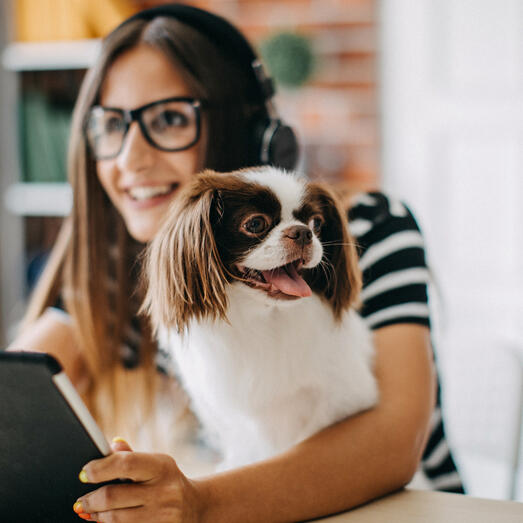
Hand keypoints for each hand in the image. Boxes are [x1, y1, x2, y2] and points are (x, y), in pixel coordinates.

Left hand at [73, 438, 203, 521]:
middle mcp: (165, 491)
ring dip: (98, 516)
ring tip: (91, 512)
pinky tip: (105, 521)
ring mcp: (163, 516)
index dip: (100, 468)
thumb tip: (111, 445)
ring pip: (115, 519)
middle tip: (81, 501)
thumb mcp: (156, 464)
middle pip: (114, 496)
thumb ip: (132, 456)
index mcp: (162, 466)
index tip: (84, 473)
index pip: (126, 463)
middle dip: (91, 500)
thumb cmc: (167, 481)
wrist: (195, 506)